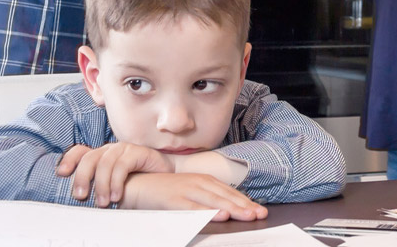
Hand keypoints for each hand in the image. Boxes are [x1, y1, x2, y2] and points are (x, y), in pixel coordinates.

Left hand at [55, 142, 173, 206]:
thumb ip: (99, 185)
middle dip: (81, 178)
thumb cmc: (138, 181)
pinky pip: (121, 165)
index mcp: (101, 155)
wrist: (166, 175)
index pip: (80, 151)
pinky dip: (116, 182)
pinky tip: (117, 196)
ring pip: (104, 163)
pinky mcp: (137, 152)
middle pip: (89, 158)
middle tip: (80, 196)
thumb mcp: (114, 184)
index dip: (68, 160)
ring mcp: (123, 149)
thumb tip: (80, 198)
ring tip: (102, 202)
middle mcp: (110, 149)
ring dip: (101, 185)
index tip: (61, 174)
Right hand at [119, 173, 266, 221]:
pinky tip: (219, 216)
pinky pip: (194, 208)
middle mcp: (198, 183)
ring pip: (214, 201)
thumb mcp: (189, 191)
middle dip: (244, 206)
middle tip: (260, 214)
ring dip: (232, 208)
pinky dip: (207, 212)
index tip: (259, 210)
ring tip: (247, 215)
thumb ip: (207, 198)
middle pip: (225, 196)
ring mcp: (186, 190)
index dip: (245, 201)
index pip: (229, 192)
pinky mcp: (174, 200)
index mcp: (204, 181)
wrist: (137, 185)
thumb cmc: (164, 191)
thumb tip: (227, 209)